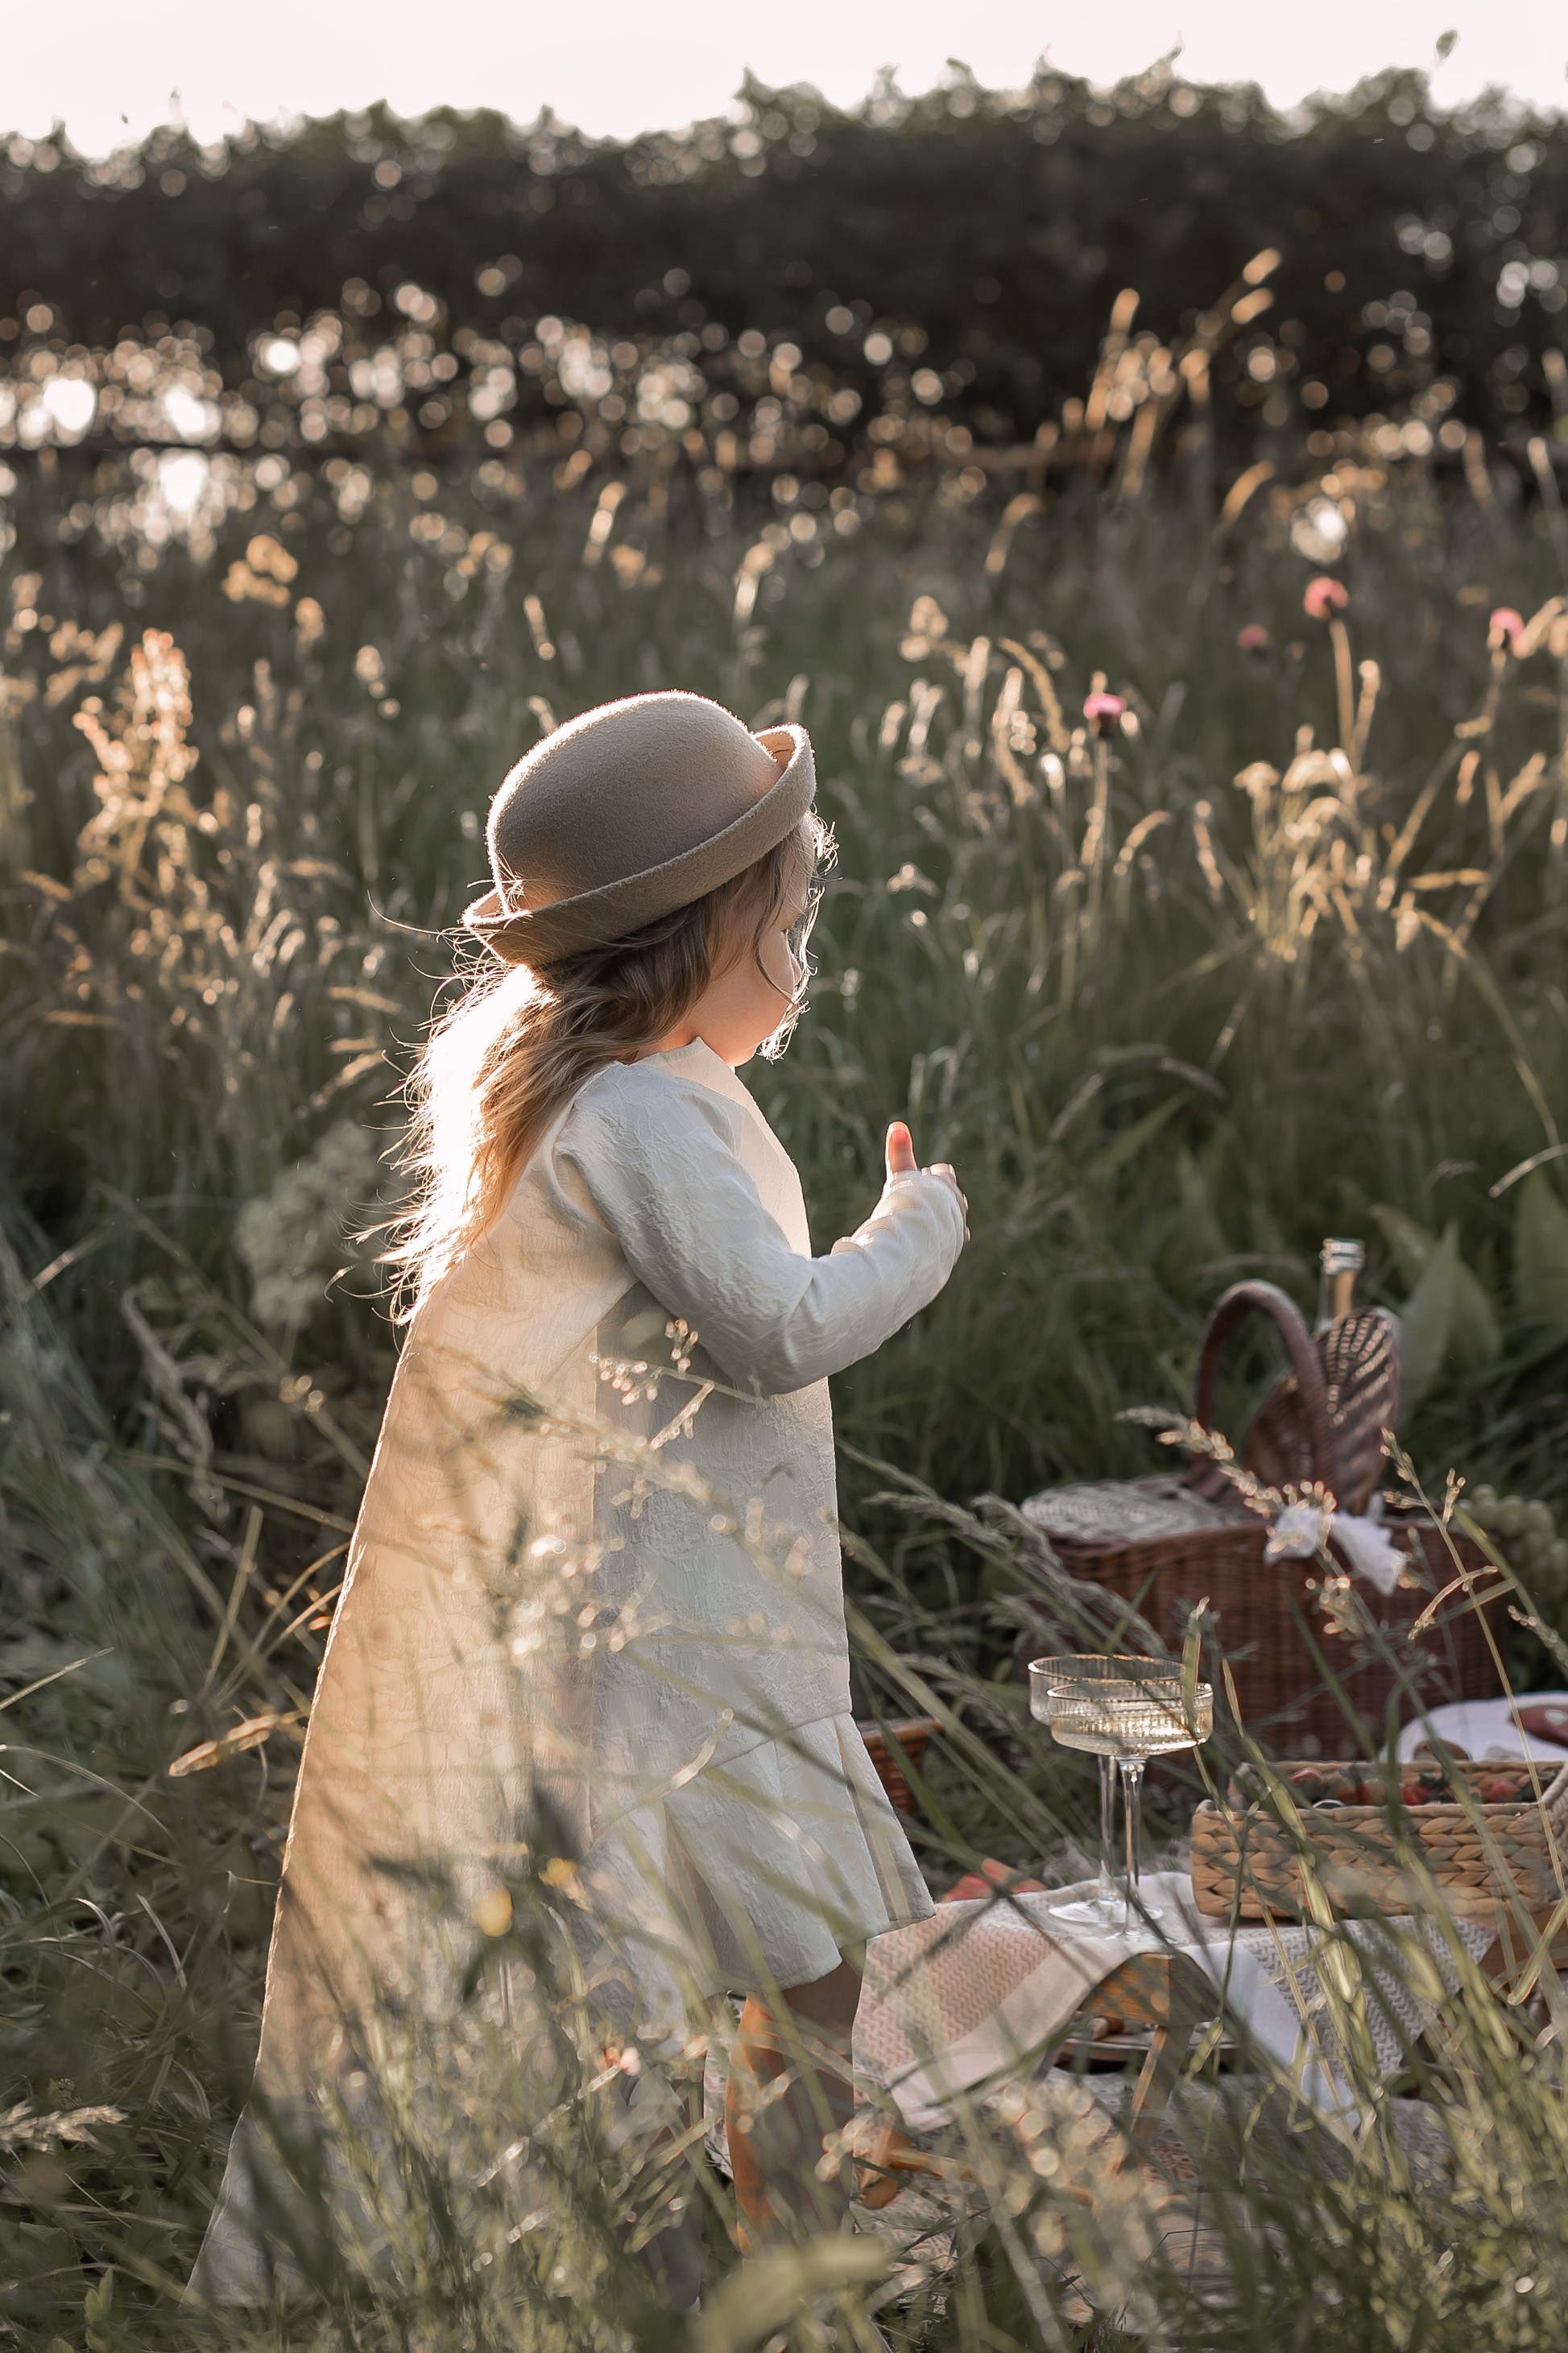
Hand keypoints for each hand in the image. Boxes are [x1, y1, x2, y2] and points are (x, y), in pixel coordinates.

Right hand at [885, 1123, 968, 1239]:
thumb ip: (899, 1153)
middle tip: (923, 1202)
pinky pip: (954, 1237)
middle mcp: (958, 1202)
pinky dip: (945, 1237)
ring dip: (944, 1218)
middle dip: (940, 1197)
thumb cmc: (907, 1203)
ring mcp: (960, 1223)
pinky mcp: (957, 1243)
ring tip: (927, 1222)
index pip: (943, 1173)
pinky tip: (935, 1241)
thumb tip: (897, 1125)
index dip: (929, 1177)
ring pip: (954, 1217)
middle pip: (951, 1194)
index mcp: (946, 1182)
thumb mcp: (900, 1176)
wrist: (918, 1237)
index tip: (920, 1180)